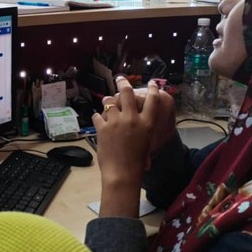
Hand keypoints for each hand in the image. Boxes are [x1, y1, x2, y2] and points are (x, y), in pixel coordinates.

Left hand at [91, 77, 158, 216]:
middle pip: (127, 93)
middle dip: (123, 83)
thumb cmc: (138, 162)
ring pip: (109, 102)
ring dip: (107, 100)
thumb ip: (142, 128)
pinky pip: (97, 116)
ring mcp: (115, 122)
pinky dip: (98, 117)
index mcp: (146, 123)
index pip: (153, 100)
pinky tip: (98, 119)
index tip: (152, 83)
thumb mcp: (146, 142)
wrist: (122, 173)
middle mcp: (132, 119)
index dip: (153, 89)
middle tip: (120, 78)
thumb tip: (138, 121)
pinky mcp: (102, 127)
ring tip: (106, 100)